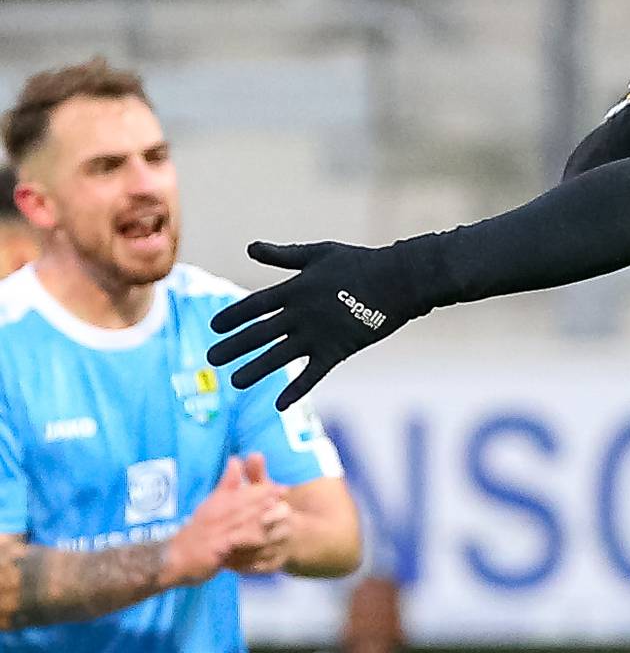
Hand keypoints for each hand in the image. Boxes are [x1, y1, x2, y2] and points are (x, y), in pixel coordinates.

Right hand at [161, 457, 289, 586]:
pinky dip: (250, 540)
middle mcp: (216, 514)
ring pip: (242, 520)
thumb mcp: (210, 506)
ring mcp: (215, 530)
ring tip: (282, 512)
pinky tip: (265, 540)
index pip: (242, 493)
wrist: (172, 558)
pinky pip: (235, 542)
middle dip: (266, 497)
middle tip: (286, 492)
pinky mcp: (215, 547)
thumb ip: (226, 485)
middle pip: (243, 503)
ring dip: (262, 515)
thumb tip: (236, 459)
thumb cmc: (196, 533)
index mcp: (216, 504)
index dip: (263, 490)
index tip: (283, 488)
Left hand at [209, 237, 440, 407]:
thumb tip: (250, 248)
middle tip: (210, 358)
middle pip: (258, 333)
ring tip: (234, 381)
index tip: (214, 327)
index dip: (232, 317)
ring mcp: (318, 335)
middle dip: (233, 346)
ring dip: (255, 370)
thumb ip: (283, 256)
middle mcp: (300, 314)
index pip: (254, 306)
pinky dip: (296, 390)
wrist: (397, 281)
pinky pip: (313, 374)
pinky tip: (279, 404)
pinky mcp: (338, 350)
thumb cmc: (360, 263)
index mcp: (294, 289)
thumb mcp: (318, 253)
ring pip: (279, 356)